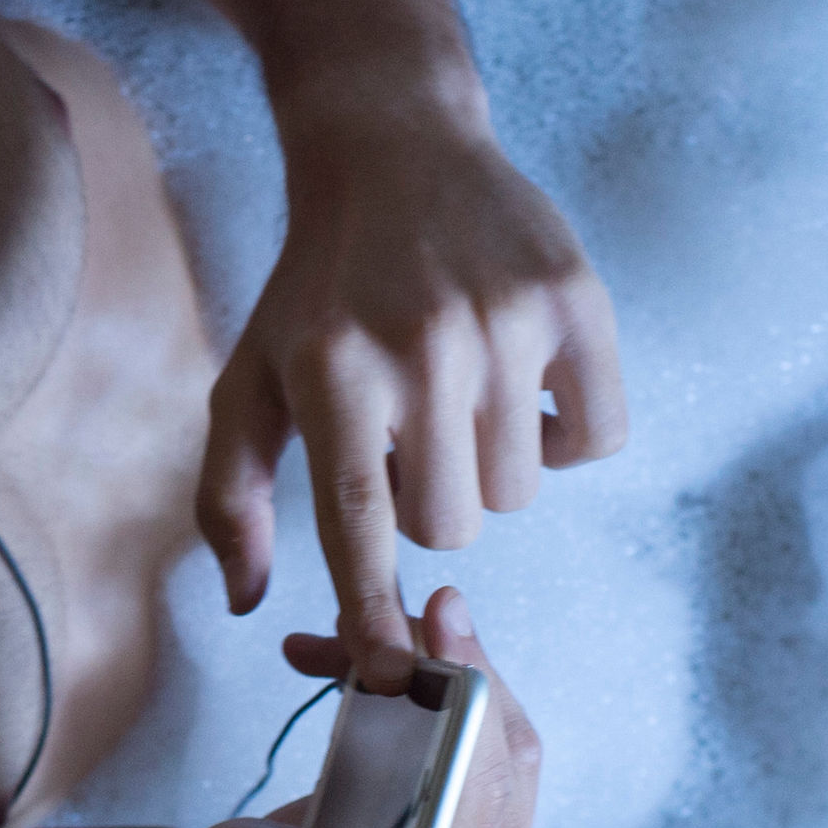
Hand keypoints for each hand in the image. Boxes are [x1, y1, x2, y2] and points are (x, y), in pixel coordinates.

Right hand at [166, 588, 541, 827]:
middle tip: (416, 604)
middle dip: (460, 670)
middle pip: (507, 764)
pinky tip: (395, 664)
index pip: (479, 800)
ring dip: (452, 675)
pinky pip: (493, 751)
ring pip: (506, 747)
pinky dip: (451, 696)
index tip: (440, 623)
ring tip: (382, 630)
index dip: (469, 705)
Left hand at [197, 121, 625, 652]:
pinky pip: (597, 438)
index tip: (388, 676)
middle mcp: (422, 349)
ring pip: (520, 491)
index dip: (372, 609)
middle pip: (452, 524)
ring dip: (490, 469)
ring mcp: (507, 324)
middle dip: (430, 505)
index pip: (358, 523)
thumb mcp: (249, 380)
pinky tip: (523, 388)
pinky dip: (567, 436)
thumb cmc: (315, 289)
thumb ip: (230, 496)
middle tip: (411, 438)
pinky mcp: (576, 302)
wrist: (393, 151)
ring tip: (459, 400)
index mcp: (333, 374)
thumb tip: (247, 602)